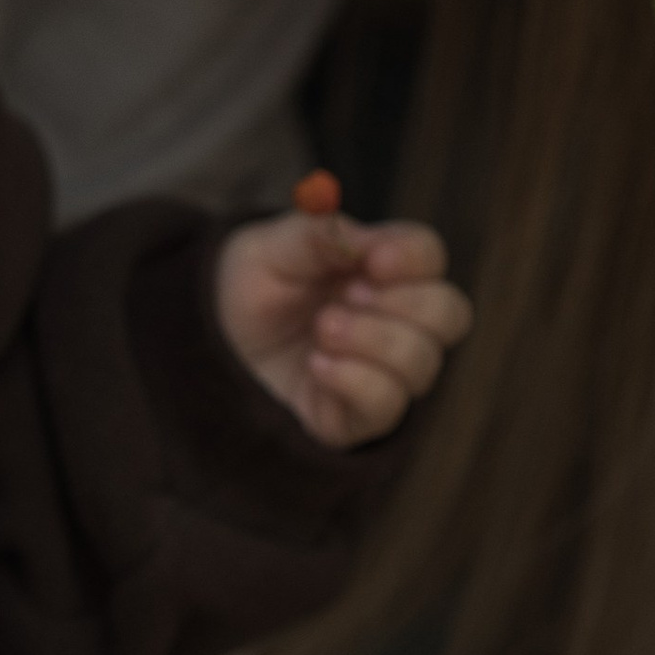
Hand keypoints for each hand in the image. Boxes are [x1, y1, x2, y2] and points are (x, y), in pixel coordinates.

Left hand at [215, 200, 469, 446]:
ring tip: (322, 329)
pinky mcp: (358, 418)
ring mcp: (381, 373)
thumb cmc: (246, 293)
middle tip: (347, 297)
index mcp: (379, 270)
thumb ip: (318, 235)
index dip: (413, 256)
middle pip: (450, 313)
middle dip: (403, 302)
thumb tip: (369, 240)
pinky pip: (387, 405)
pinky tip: (317, 365)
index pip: (429, 257)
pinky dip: (354, 380)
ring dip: (372, 339)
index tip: (374, 260)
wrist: (204, 348)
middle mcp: (395, 322)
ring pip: (423, 362)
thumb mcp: (268, 249)